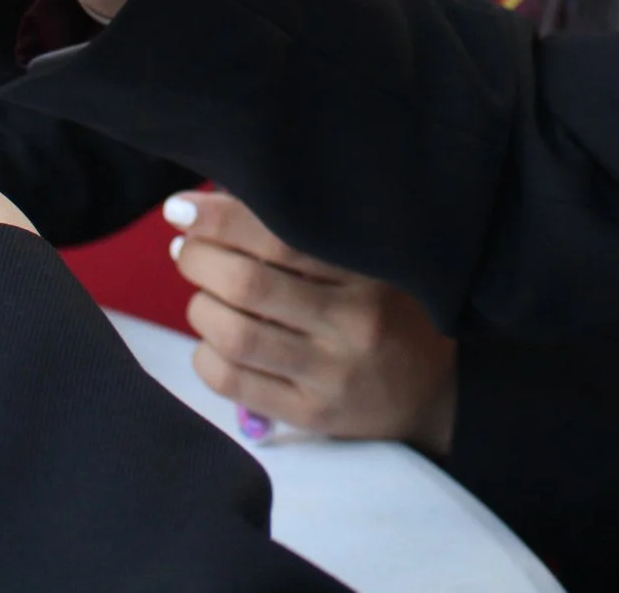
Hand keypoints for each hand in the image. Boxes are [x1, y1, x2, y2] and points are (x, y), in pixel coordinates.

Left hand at [167, 191, 457, 454]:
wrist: (437, 395)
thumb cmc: (391, 312)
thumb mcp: (371, 264)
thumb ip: (309, 236)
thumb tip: (218, 202)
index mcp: (368, 274)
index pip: (281, 236)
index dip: (219, 218)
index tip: (181, 208)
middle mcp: (351, 324)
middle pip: (248, 286)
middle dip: (199, 260)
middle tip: (186, 250)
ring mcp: (331, 375)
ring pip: (235, 336)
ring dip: (200, 308)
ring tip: (203, 296)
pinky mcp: (312, 415)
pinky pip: (234, 383)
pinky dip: (205, 355)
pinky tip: (211, 342)